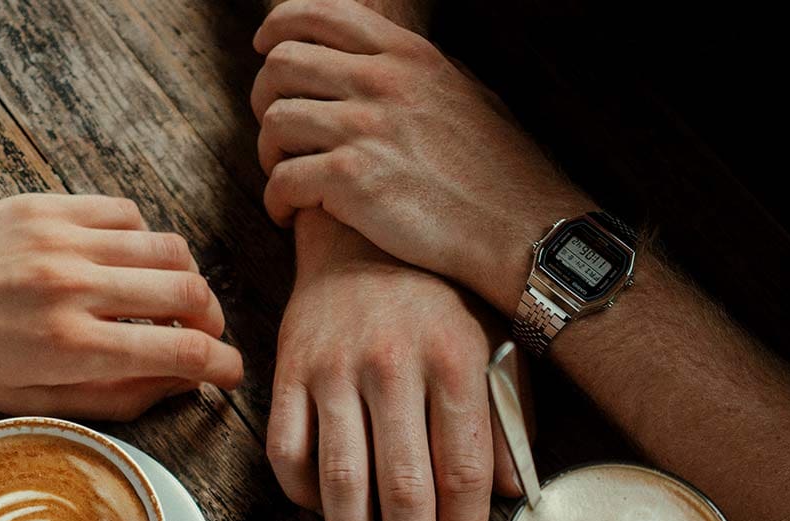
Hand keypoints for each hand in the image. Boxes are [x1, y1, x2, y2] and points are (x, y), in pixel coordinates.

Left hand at [0, 194, 243, 419]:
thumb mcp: (25, 402)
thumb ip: (109, 397)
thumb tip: (173, 386)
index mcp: (69, 347)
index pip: (182, 350)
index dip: (222, 366)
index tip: (229, 374)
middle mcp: (74, 287)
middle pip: (188, 292)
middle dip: (212, 319)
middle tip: (204, 335)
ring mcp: (62, 239)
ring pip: (166, 247)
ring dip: (184, 276)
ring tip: (171, 298)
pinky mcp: (45, 205)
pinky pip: (124, 213)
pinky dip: (142, 239)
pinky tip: (126, 261)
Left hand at [251, 0, 592, 302]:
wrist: (524, 231)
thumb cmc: (501, 173)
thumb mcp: (464, 94)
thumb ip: (415, 73)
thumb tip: (379, 61)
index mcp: (407, 55)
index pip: (318, 13)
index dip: (278, 29)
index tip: (266, 50)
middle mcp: (382, 82)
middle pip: (281, 65)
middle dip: (265, 99)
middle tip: (279, 133)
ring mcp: (366, 129)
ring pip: (275, 122)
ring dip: (269, 154)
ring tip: (287, 178)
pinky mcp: (352, 180)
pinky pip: (281, 180)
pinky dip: (276, 201)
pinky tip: (291, 215)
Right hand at [268, 213, 520, 520]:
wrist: (358, 233)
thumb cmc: (433, 297)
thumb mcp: (489, 343)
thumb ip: (505, 417)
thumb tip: (513, 492)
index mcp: (454, 358)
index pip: (462, 470)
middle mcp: (394, 364)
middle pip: (404, 487)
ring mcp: (334, 367)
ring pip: (342, 479)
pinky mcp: (288, 368)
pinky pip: (287, 449)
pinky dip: (301, 495)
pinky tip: (322, 518)